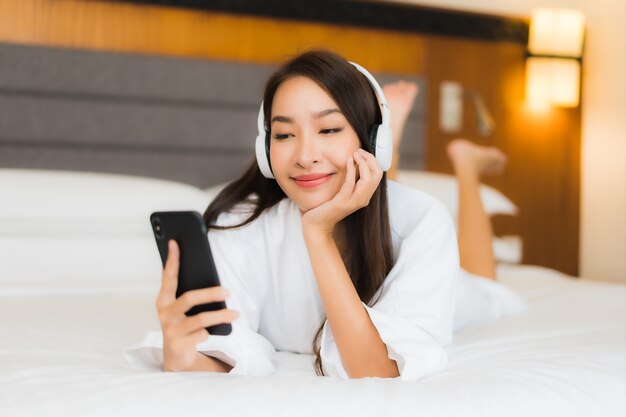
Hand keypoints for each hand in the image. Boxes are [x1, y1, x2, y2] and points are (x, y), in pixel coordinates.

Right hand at [155, 240, 238, 371]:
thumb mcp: (181, 308)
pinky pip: (202, 334)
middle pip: (189, 298)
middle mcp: (165, 313)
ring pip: (200, 319)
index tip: (175, 243)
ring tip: (236, 313)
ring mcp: (171, 329)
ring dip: (220, 316)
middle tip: (227, 290)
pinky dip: (209, 333)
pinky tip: (212, 333)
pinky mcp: (179, 343)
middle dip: (210, 294)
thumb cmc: (182, 324)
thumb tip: (203, 272)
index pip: (168, 277)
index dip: (172, 260)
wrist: (177, 355)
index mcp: (164, 300)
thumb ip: (186, 292)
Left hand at [301, 148, 382, 236]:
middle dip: (370, 159)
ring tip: (355, 154)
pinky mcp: (343, 201)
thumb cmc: (327, 208)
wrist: (318, 225)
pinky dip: (352, 169)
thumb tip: (354, 164)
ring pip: (368, 178)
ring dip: (362, 162)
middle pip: (377, 174)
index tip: (362, 153)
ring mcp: (354, 201)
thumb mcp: (343, 193)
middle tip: (359, 150)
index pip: (378, 175)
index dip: (372, 161)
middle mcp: (363, 199)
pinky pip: (351, 182)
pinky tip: (348, 161)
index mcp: (365, 197)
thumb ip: (351, 182)